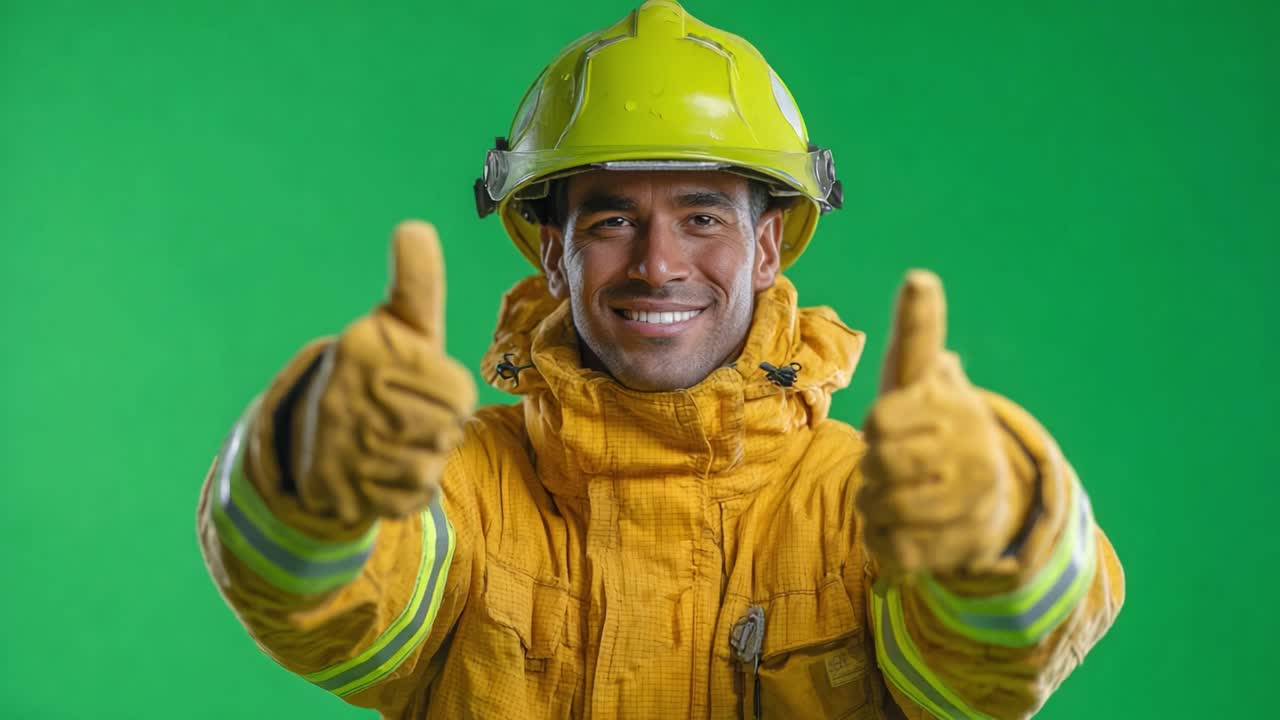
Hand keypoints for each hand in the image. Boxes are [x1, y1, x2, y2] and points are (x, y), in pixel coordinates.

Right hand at [293, 221, 476, 523]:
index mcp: (364, 350)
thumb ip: (417, 281)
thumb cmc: (381, 371)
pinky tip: (379, 473)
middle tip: (406, 416)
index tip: (419, 385)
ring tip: (392, 442)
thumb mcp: (400, 324)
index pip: (459, 393)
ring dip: (423, 461)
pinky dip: (404, 492)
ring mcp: (340, 449)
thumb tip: (415, 227)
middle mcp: (346, 397)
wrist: (315, 437)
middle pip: (449, 433)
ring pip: (430, 469)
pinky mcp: (341, 494)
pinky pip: (409, 500)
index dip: (449, 393)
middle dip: (439, 429)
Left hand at [857, 271, 1020, 580]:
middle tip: (889, 467)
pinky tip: (905, 529)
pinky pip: (896, 552)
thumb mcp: (920, 376)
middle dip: (870, 471)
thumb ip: (916, 331)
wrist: (987, 494)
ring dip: (874, 506)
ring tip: (895, 496)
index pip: (879, 424)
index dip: (875, 429)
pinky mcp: (965, 546)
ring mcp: (973, 501)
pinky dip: (885, 543)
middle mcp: (971, 451)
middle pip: (876, 468)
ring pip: (882, 510)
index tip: (892, 425)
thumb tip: (919, 278)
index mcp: (952, 406)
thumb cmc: (931, 424)